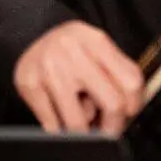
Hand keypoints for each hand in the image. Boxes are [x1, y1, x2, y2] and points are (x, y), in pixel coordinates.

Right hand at [14, 21, 143, 135]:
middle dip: (112, 126)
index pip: (131, 81)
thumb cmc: (69, 50)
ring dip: (83, 129)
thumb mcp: (96, 49)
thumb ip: (116, 75)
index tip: (126, 114)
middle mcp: (71, 50)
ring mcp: (48, 67)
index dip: (134, 106)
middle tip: (106, 128)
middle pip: (112, 103)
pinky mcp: (29, 83)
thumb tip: (129, 115)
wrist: (27, 31)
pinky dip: (59, 128)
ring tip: (78, 114)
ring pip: (80, 123)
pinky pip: (53, 126)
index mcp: (95, 40)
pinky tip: (58, 112)